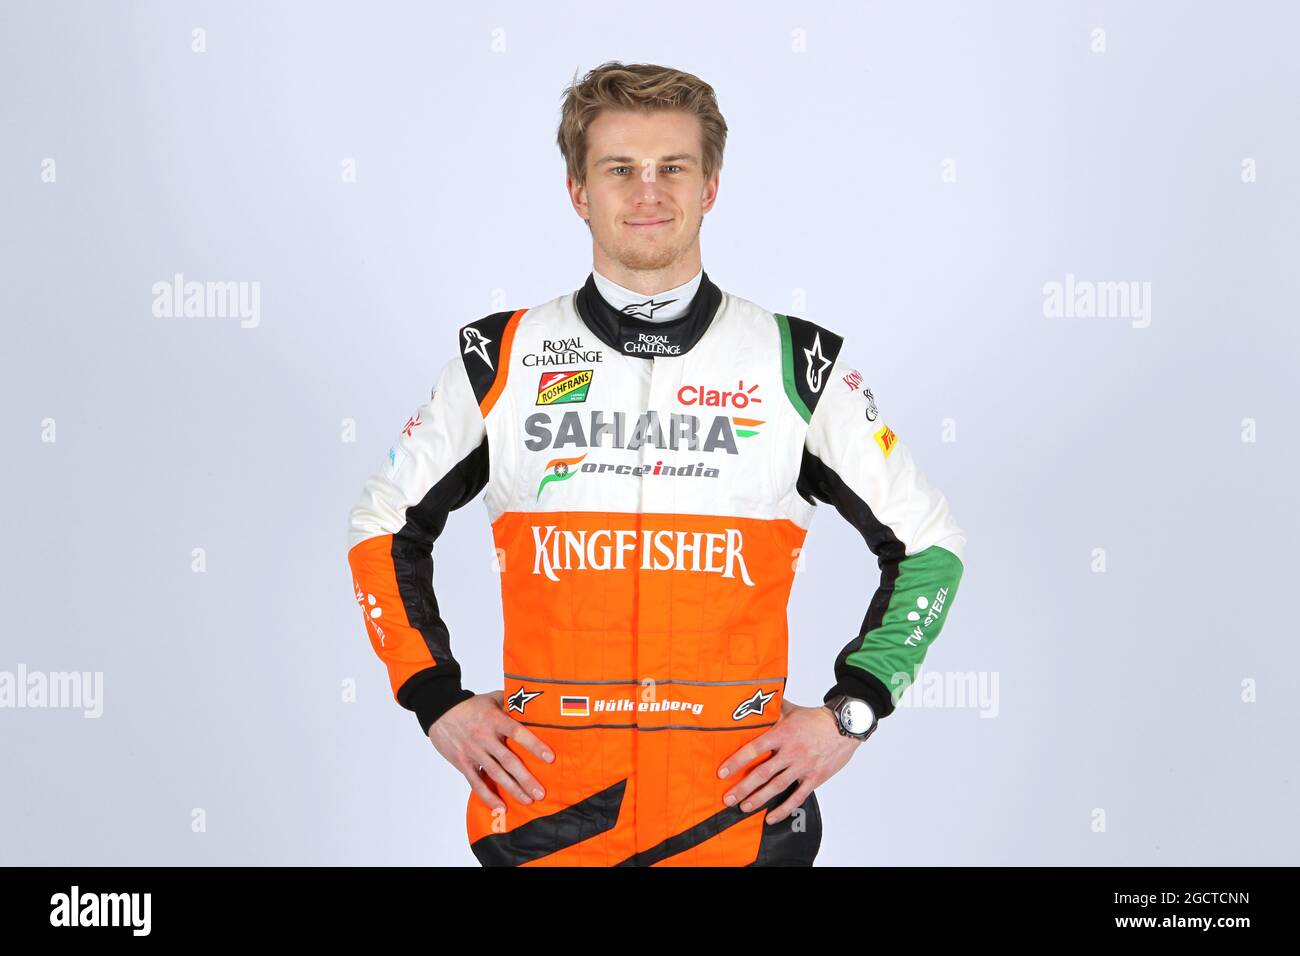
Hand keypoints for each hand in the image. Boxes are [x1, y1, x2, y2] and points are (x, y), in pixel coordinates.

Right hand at [428, 690, 554, 813]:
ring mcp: (473, 752)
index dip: (533, 745)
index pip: (517, 732)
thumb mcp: (491, 698)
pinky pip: (476, 783)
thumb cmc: (470, 705)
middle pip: (508, 760)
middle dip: (525, 778)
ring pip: (495, 774)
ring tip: (528, 800)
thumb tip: (535, 700)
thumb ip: (512, 701)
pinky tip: (501, 807)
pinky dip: (488, 796)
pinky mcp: (463, 763)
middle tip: (541, 792)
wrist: (439, 711)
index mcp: (495, 720)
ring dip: (512, 789)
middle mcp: (485, 737)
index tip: (550, 758)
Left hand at [717, 699, 860, 823]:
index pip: (754, 749)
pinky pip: (797, 796)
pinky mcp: (815, 777)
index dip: (737, 762)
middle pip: (763, 772)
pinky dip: (784, 809)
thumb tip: (753, 703)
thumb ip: (772, 711)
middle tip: (727, 798)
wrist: (845, 726)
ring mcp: (803, 766)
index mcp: (782, 733)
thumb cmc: (815, 718)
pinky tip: (771, 817)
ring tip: (744, 807)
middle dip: (743, 787)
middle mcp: (791, 751)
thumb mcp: (791, 710)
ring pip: (777, 786)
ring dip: (758, 799)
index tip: (722, 773)